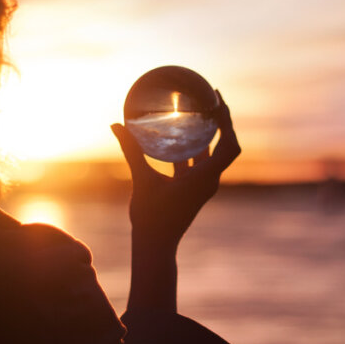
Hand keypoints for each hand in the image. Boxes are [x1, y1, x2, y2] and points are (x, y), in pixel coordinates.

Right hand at [111, 91, 240, 251]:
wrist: (156, 245)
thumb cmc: (151, 217)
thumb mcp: (141, 180)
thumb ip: (130, 151)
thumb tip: (115, 125)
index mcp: (205, 178)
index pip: (229, 145)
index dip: (228, 121)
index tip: (218, 100)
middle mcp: (210, 180)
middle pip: (226, 145)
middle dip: (223, 122)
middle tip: (212, 98)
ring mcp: (203, 184)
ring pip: (214, 153)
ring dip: (211, 133)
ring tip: (200, 110)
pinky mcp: (193, 187)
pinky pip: (199, 161)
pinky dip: (194, 146)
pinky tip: (180, 134)